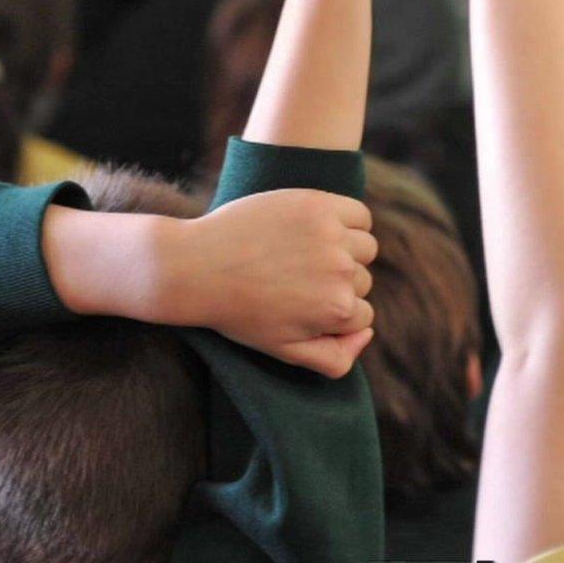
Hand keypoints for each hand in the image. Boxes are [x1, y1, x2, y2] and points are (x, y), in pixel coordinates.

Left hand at [172, 188, 377, 377]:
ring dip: (346, 251)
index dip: (332, 313)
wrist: (196, 267)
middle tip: (295, 279)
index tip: (302, 304)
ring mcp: (331, 235)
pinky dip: (349, 221)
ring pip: (365, 247)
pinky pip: (360, 214)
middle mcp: (341, 272)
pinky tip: (320, 228)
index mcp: (337, 310)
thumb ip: (335, 358)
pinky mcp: (318, 205)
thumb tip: (367, 333)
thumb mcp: (285, 351)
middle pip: (362, 280)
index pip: (362, 315)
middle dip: (337, 282)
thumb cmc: (239, 312)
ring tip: (306, 253)